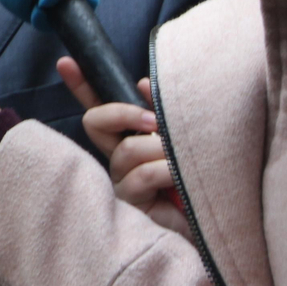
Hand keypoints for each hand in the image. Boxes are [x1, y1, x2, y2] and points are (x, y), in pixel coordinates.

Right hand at [58, 57, 189, 236]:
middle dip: (121, 112)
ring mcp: (122, 182)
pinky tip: (181, 178)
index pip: (100, 109)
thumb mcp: (182, 137)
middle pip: (94, 122)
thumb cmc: (202, 180)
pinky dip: (166, 169)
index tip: (66, 62)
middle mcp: (119, 160)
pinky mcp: (131, 205)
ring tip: (182, 160)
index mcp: (130, 140)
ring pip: (127, 149)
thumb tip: (144, 84)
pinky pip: (143, 174)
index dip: (81, 85)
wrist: (219, 223)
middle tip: (152, 121)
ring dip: (159, 149)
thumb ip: (161, 112)